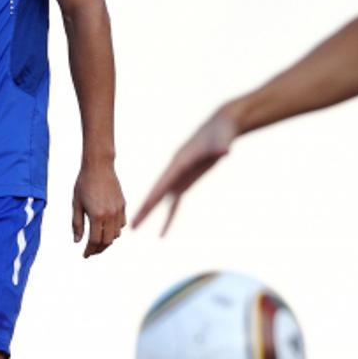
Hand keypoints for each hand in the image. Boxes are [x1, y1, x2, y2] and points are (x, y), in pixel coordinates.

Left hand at [72, 161, 125, 257]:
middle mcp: (110, 215)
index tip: (85, 255)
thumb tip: (77, 241)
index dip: (89, 251)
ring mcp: (118, 210)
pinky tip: (107, 229)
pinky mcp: (123, 205)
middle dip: (99, 249)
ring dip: (108, 241)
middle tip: (91, 252)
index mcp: (96, 215)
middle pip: (107, 241)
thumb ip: (77, 224)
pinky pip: (122, 224)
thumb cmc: (83, 183)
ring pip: (116, 234)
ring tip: (98, 242)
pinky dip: (115, 230)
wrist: (99, 166)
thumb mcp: (76, 204)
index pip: (94, 241)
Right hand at [131, 109, 238, 235]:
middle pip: (157, 193)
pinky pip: (175, 202)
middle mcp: (175, 170)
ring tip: (135, 228)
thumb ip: (221, 147)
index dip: (152, 197)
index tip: (141, 210)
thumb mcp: (222, 139)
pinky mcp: (186, 181)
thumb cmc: (221, 132)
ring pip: (161, 199)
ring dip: (149, 213)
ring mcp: (179, 176)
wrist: (221, 126)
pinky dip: (169, 216)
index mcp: (180, 162)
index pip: (163, 183)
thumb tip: (225, 151)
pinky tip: (163, 232)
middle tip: (131, 225)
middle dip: (144, 209)